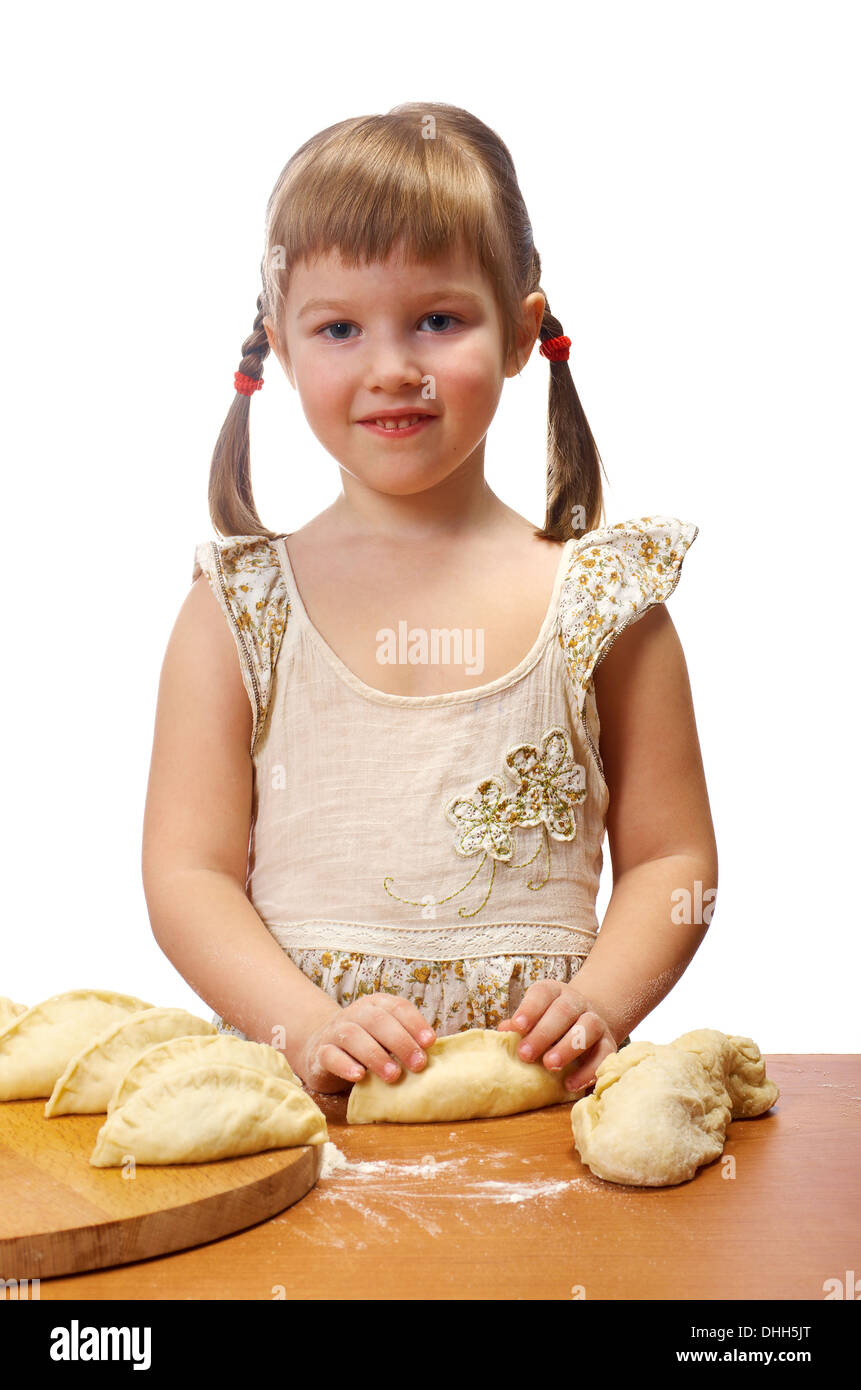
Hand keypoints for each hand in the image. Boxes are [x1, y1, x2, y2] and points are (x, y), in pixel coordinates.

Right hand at [298, 994, 435, 1093]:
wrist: (321, 1048)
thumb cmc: (366, 1045)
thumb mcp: (386, 1037)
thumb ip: (405, 1040)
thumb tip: (434, 1055)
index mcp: (376, 1005)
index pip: (397, 1007)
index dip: (415, 1023)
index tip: (430, 1042)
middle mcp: (355, 1014)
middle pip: (377, 1020)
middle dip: (401, 1041)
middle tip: (418, 1064)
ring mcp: (335, 1032)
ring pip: (353, 1036)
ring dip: (376, 1056)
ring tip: (393, 1076)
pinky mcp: (320, 1053)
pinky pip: (330, 1055)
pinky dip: (345, 1065)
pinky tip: (359, 1077)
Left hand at [496, 981, 617, 1091]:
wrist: (585, 1020)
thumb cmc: (550, 1022)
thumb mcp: (534, 1017)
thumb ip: (520, 1025)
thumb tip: (502, 1032)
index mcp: (554, 993)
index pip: (543, 994)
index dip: (530, 1009)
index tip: (516, 1026)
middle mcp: (577, 1003)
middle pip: (564, 1011)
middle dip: (543, 1033)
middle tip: (525, 1054)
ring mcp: (595, 1021)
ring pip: (588, 1028)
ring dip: (567, 1048)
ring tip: (550, 1065)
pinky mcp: (608, 1043)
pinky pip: (604, 1054)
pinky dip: (588, 1071)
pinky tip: (570, 1084)